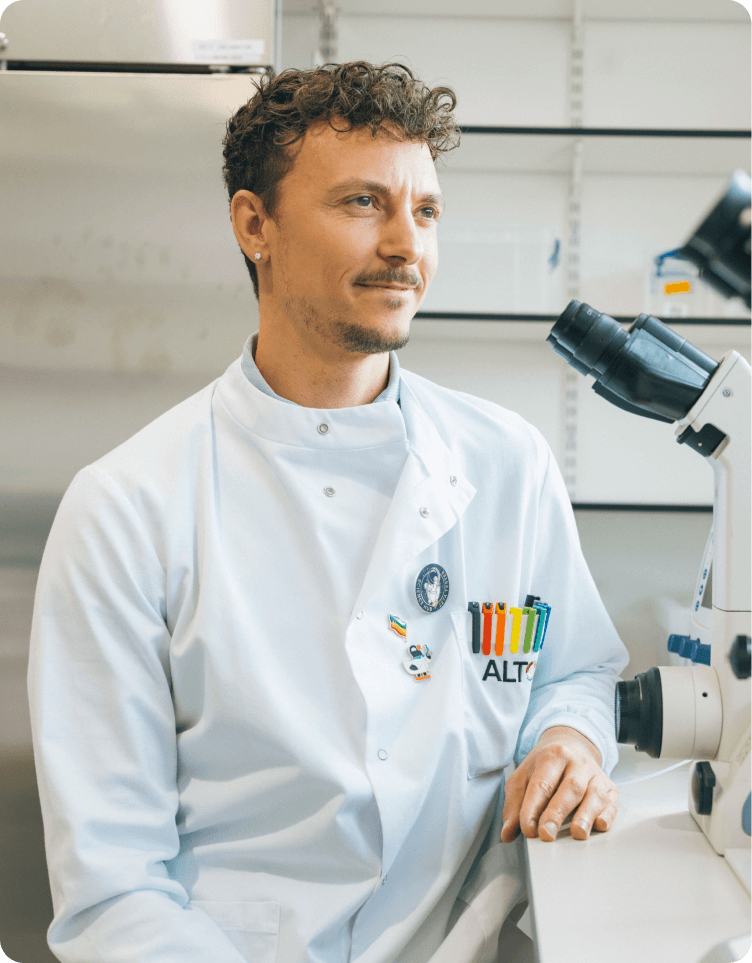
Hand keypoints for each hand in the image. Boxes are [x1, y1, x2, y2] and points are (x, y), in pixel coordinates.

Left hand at [500, 726, 617, 842]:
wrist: (570, 745)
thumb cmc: (545, 767)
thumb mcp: (524, 777)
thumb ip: (514, 804)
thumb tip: (507, 833)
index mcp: (552, 756)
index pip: (542, 784)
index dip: (533, 808)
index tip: (528, 829)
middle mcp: (576, 762)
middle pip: (569, 788)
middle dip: (557, 813)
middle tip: (546, 835)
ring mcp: (595, 774)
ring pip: (594, 794)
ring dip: (585, 815)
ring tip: (577, 833)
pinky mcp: (610, 787)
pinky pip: (611, 801)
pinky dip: (607, 814)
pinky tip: (600, 825)